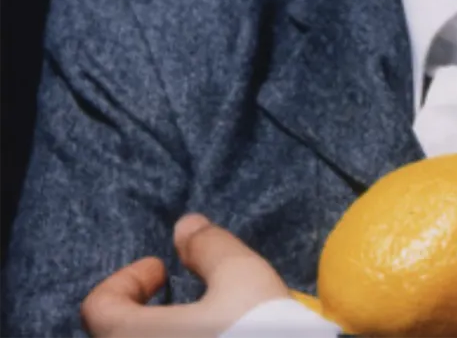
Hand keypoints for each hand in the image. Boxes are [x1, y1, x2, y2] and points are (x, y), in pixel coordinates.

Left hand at [81, 213, 289, 337]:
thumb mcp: (243, 276)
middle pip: (116, 336)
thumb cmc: (260, 332)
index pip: (99, 306)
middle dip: (144, 313)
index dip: (129, 279)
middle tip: (182, 301)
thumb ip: (209, 247)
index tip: (166, 272)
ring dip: (160, 336)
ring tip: (201, 327)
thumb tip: (185, 227)